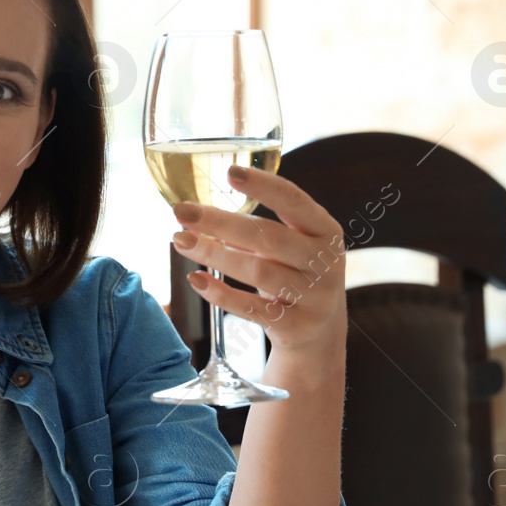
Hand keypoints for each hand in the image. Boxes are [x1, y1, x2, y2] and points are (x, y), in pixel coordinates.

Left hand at [169, 165, 346, 354]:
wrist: (320, 333)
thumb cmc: (295, 276)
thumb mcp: (290, 248)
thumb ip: (256, 231)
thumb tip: (197, 215)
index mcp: (325, 231)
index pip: (294, 201)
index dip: (263, 185)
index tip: (229, 172)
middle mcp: (325, 262)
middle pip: (269, 237)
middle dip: (221, 222)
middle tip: (182, 211)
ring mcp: (315, 297)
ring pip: (258, 271)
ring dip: (214, 254)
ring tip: (180, 241)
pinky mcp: (297, 327)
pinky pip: (253, 309)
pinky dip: (221, 293)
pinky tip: (196, 279)